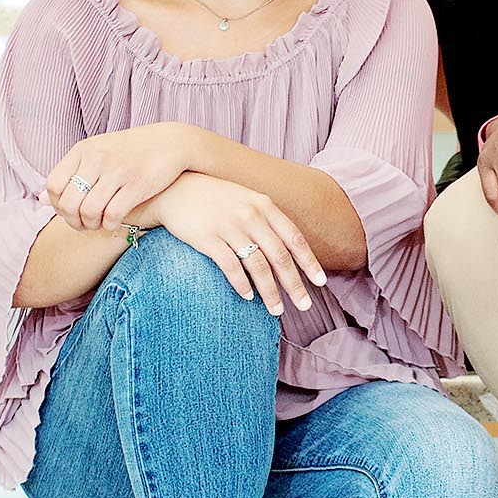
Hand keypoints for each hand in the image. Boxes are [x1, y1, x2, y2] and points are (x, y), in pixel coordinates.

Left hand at [45, 121, 198, 231]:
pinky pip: (112, 215)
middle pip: (69, 203)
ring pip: (89, 212)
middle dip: (73, 221)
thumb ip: (70, 174)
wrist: (172, 142)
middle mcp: (98, 158)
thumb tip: (39, 199)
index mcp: (84, 150)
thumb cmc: (131, 152)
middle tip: (84, 224)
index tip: (70, 211)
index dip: (57, 205)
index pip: (53, 185)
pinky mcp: (137, 184)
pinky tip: (114, 223)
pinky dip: (110, 225)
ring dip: (91, 226)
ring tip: (98, 225)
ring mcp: (118, 171)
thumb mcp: (97, 154)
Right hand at [146, 172, 327, 315]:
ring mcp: (229, 226)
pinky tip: (247, 297)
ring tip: (275, 310)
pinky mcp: (208, 238)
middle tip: (304, 305)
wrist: (176, 187)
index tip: (321, 282)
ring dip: (269, 291)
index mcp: (264, 205)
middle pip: (279, 256)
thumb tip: (288, 248)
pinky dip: (241, 284)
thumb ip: (267, 219)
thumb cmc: (216, 197)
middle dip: (294, 284)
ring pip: (257, 266)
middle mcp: (251, 215)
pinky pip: (230, 266)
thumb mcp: (247, 199)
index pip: (294, 238)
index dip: (309, 261)